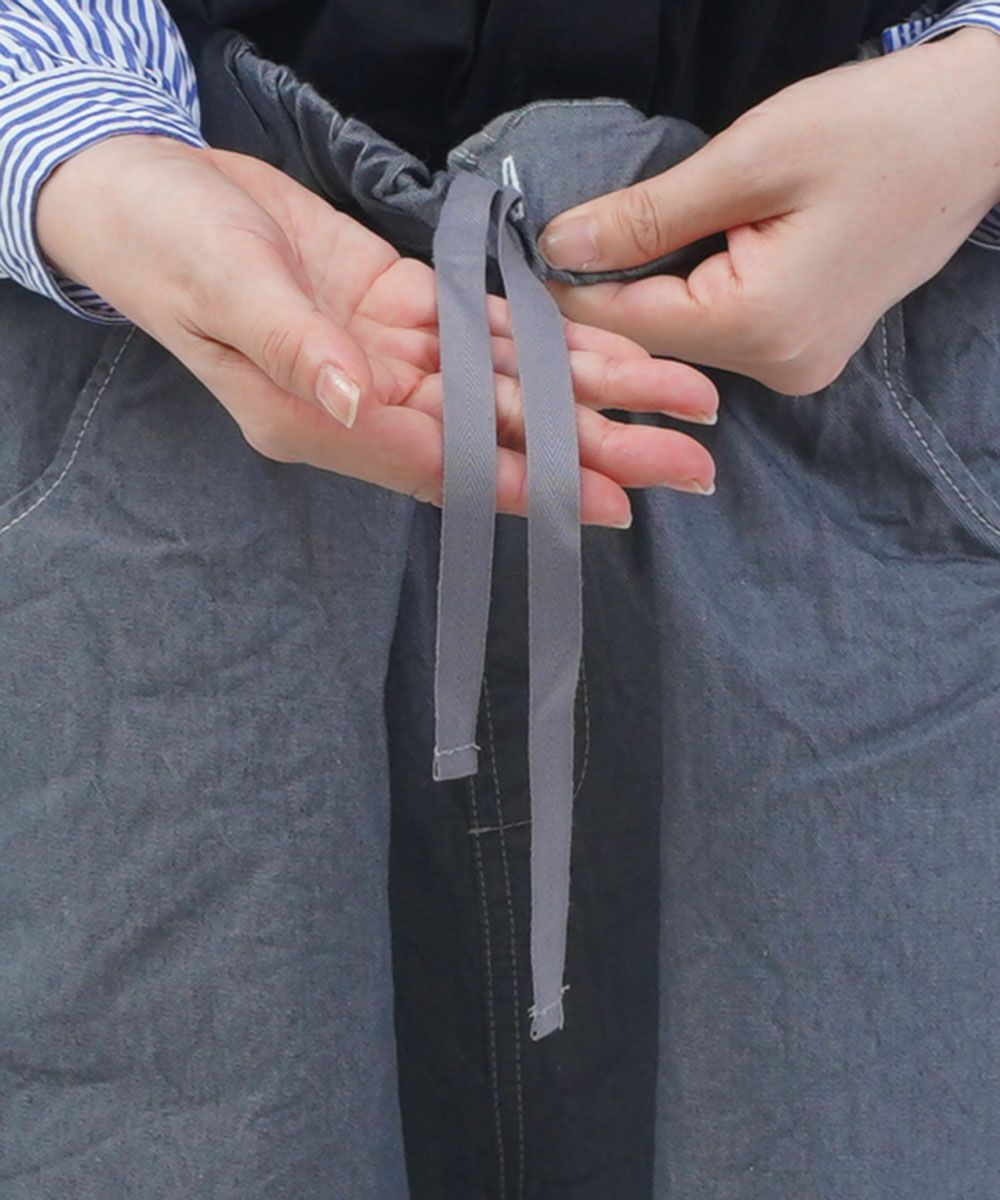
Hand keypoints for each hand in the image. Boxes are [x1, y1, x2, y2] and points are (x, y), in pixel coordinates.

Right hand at [35, 135, 718, 526]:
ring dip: (593, 394)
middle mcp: (370, 401)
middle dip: (595, 448)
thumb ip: (293, 346)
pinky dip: (551, 339)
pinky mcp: (401, 306)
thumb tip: (354, 399)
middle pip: (500, 434)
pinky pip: (489, 330)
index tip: (607, 505)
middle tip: (685, 464)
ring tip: (678, 404)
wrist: (146, 189)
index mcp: (324, 417)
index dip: (527, 485)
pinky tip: (611, 349)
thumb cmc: (162, 244)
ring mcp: (391, 355)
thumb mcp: (222, 287)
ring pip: (510, 384)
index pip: (445, 463)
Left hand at [539, 28, 999, 394]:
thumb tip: (559, 246)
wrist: (974, 134)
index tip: (511, 269)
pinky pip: (718, 333)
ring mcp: (795, 367)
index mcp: (761, 326)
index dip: (563, 295)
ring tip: (591, 256)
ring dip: (637, 299)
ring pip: (682, 340)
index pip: (626, 325)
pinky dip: (681, 301)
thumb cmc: (877, 129)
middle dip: (595, 301)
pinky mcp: (804, 350)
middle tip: (542, 256)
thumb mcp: (751, 158)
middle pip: (651, 342)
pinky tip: (655, 268)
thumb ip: (648, 215)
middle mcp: (777, 367)